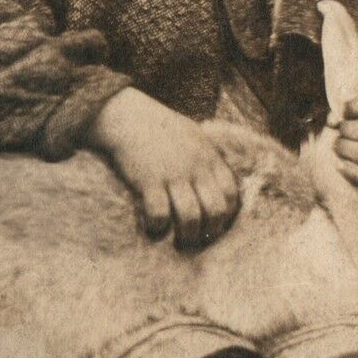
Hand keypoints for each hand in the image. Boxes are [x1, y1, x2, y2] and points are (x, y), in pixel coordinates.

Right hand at [86, 88, 239, 247]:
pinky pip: (159, 214)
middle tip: (199, 238)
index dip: (227, 215)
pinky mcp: (149, 181)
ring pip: (191, 218)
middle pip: (215, 210)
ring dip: (187, 236)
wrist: (126, 116)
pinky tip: (153, 227)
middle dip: (210, 231)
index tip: (215, 224)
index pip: (231, 194)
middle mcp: (195, 167)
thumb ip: (208, 158)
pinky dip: (158, 227)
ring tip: (180, 242)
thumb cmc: (159, 127)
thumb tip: (218, 181)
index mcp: (209, 157)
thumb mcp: (193, 136)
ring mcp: (173, 174)